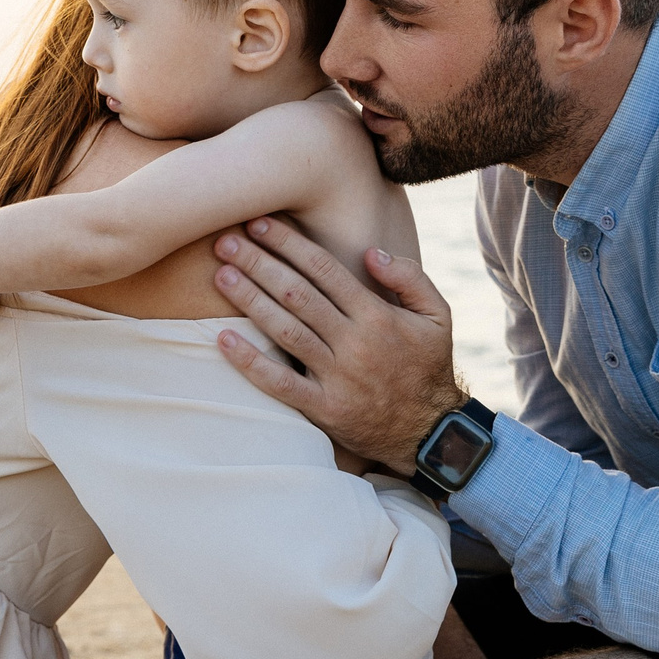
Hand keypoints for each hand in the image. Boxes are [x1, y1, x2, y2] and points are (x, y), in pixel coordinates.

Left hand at [210, 217, 464, 474]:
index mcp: (377, 315)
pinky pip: (280, 383)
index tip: (259, 224)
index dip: (288, 244)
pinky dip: (250, 361)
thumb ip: (410, 278)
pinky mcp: (324, 408)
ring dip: (250, 300)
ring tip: (221, 275)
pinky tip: (223, 339)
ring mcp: (337, 377)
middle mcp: (354, 343)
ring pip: (285, 331)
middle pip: (296, 294)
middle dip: (258, 263)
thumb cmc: (427, 366)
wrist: (429, 433)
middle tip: (226, 241)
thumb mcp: (438, 315)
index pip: (324, 270)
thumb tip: (371, 252)